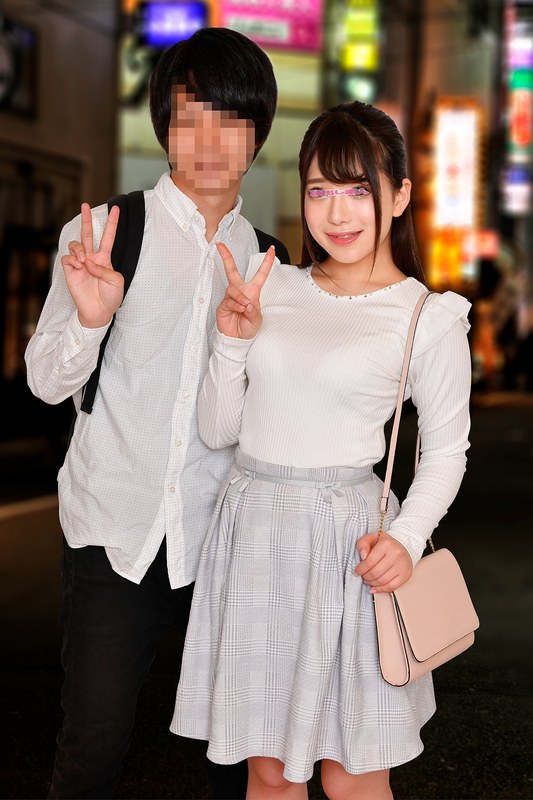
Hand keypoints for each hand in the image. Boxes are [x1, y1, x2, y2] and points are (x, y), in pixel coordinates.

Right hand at [61, 203, 123, 327]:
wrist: (99, 312)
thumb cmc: (111, 297)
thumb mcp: (116, 281)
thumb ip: (105, 269)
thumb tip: (89, 262)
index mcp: (105, 259)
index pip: (108, 237)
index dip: (112, 223)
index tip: (116, 208)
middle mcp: (92, 258)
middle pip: (88, 234)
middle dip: (86, 219)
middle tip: (85, 205)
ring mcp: (80, 264)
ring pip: (75, 244)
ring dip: (79, 249)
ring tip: (84, 260)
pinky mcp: (70, 271)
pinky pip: (67, 258)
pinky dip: (72, 259)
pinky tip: (79, 267)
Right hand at [216, 242, 274, 339]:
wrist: (237, 339)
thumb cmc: (248, 327)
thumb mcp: (257, 320)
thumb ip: (254, 312)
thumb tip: (247, 303)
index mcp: (252, 292)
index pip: (260, 274)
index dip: (267, 262)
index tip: (271, 250)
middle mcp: (240, 292)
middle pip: (232, 271)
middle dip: (226, 257)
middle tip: (220, 245)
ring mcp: (230, 297)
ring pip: (234, 289)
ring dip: (241, 298)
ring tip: (245, 308)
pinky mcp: (223, 304)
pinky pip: (229, 300)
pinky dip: (236, 306)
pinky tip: (240, 311)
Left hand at [354, 531, 412, 592]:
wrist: (402, 546)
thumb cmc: (384, 544)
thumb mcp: (371, 538)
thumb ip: (363, 544)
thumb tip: (363, 556)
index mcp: (386, 543)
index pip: (369, 561)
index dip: (360, 569)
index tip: (356, 572)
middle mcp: (396, 553)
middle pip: (375, 572)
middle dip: (366, 577)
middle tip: (363, 576)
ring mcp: (402, 565)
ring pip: (382, 581)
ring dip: (372, 583)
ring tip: (368, 580)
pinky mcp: (406, 574)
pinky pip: (391, 587)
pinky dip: (381, 589)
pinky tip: (374, 588)